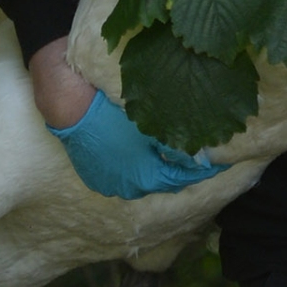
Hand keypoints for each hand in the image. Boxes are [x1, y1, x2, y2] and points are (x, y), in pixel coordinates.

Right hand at [48, 91, 227, 199]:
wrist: (66, 98)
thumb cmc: (111, 109)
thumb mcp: (151, 124)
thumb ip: (178, 146)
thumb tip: (202, 159)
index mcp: (144, 178)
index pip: (184, 176)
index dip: (204, 167)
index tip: (220, 157)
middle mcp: (127, 188)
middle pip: (166, 180)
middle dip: (184, 167)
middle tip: (202, 151)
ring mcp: (109, 182)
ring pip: (146, 177)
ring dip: (162, 165)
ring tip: (178, 148)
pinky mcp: (96, 172)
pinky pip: (127, 173)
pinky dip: (141, 164)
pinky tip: (148, 148)